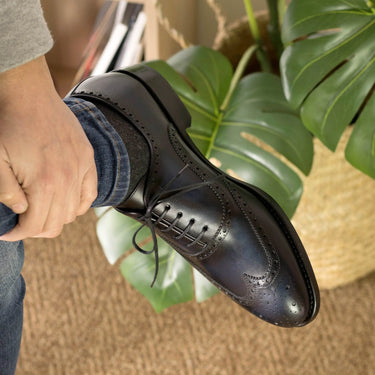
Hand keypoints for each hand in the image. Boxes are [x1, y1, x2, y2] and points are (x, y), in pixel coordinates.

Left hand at [0, 56, 96, 240]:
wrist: (29, 95)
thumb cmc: (8, 126)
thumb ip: (6, 192)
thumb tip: (22, 212)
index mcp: (45, 182)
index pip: (37, 225)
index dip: (20, 233)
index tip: (8, 232)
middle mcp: (68, 179)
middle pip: (57, 223)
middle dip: (36, 229)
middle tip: (23, 224)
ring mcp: (81, 169)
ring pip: (73, 212)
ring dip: (56, 218)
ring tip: (40, 211)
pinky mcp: (87, 160)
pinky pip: (90, 194)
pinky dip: (79, 205)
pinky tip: (65, 203)